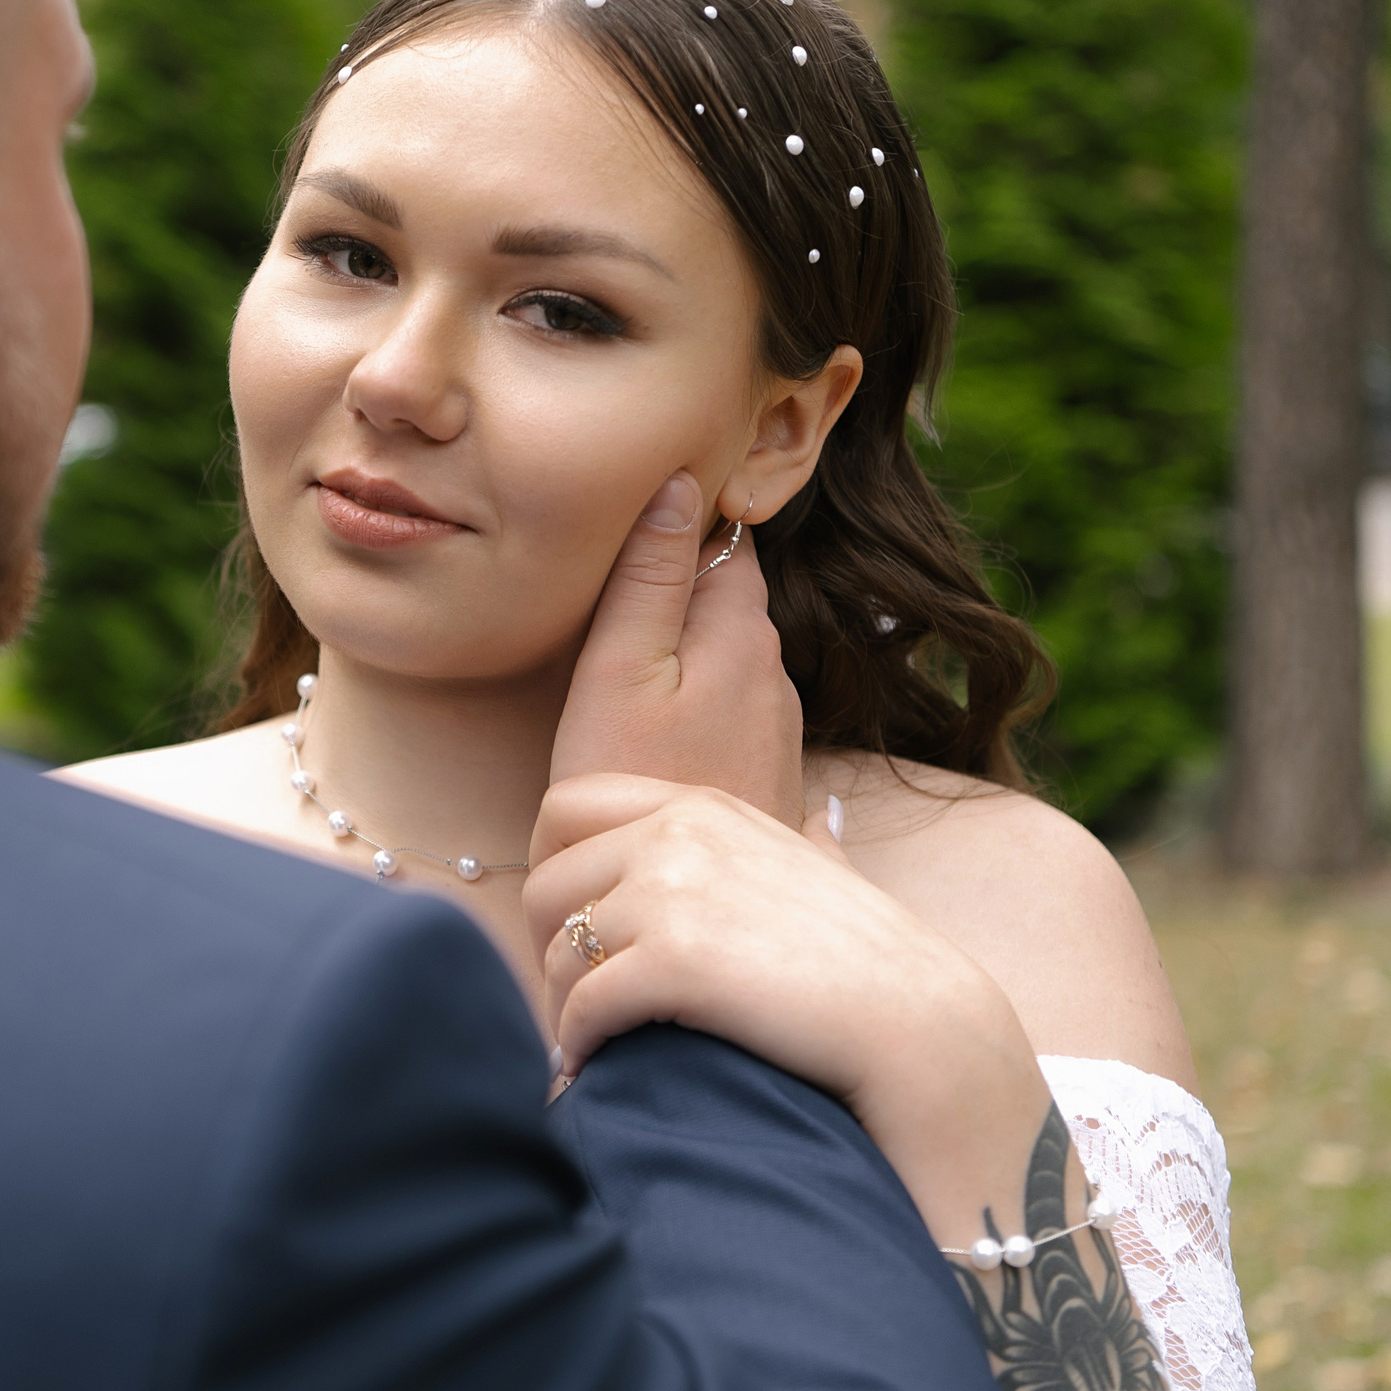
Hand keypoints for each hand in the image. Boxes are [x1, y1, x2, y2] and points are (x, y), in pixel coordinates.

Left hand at [526, 773, 1050, 1248]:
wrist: (923, 1026)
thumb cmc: (878, 962)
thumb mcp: (827, 870)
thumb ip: (805, 840)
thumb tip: (820, 821)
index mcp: (701, 805)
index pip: (566, 807)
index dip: (552, 870)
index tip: (567, 929)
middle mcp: (677, 832)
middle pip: (546, 886)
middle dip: (545, 951)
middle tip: (569, 1003)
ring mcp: (673, 891)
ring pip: (559, 953)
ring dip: (561, 1009)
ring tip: (584, 1047)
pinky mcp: (673, 961)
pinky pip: (583, 1005)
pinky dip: (577, 1045)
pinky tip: (595, 1069)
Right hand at [546, 472, 804, 829]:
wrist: (683, 909)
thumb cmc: (632, 785)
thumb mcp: (619, 670)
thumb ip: (649, 575)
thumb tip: (679, 481)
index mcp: (743, 629)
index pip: (727, 537)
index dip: (686, 520)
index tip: (634, 525)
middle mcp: (776, 670)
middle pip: (729, 595)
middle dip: (684, 587)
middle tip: (612, 593)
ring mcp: (777, 726)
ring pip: (728, 655)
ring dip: (689, 651)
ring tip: (628, 668)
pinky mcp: (765, 773)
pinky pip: (728, 709)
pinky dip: (695, 703)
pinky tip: (655, 731)